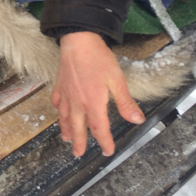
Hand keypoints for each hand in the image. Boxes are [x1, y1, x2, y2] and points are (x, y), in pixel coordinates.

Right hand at [51, 32, 144, 156]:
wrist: (78, 41)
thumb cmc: (99, 59)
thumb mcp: (117, 80)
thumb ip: (125, 102)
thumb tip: (137, 120)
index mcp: (93, 103)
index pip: (99, 129)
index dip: (104, 141)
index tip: (108, 151)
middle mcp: (78, 103)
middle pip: (78, 128)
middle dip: (80, 142)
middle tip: (78, 154)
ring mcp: (67, 94)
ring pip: (65, 118)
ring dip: (66, 130)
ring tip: (67, 139)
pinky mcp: (60, 85)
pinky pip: (58, 102)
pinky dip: (59, 110)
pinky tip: (60, 112)